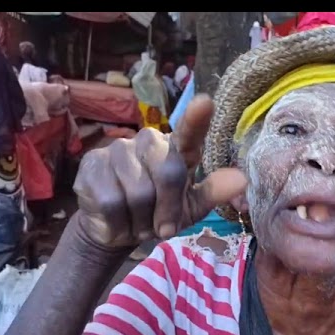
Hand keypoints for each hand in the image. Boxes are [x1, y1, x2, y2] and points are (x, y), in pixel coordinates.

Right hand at [73, 94, 246, 248]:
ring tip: (139, 222)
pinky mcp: (92, 165)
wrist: (117, 231)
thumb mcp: (191, 207)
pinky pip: (112, 202)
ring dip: (142, 220)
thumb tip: (243, 179)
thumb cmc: (159, 213)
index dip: (196, 119)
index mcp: (177, 149)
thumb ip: (214, 192)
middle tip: (163, 227)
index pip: (189, 133)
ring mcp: (118, 150)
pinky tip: (118, 221)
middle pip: (168, 174)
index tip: (205, 103)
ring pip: (138, 193)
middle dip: (168, 209)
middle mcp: (149, 142)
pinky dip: (119, 223)